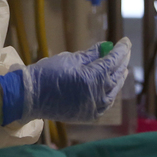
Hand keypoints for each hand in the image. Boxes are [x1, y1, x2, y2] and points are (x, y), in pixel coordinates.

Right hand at [0, 38, 130, 124]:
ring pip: (113, 91)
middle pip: (116, 76)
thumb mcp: (70, 59)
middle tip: (125, 52)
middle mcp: (98, 94)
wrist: (31, 97)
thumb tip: (105, 47)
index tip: (125, 41)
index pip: (113, 61)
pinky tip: (111, 87)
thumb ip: (91, 54)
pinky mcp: (88, 115)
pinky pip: (105, 103)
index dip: (121, 50)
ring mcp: (94, 107)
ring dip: (118, 79)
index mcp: (94, 77)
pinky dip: (110, 93)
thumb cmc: (49, 73)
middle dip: (121, 62)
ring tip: (122, 70)